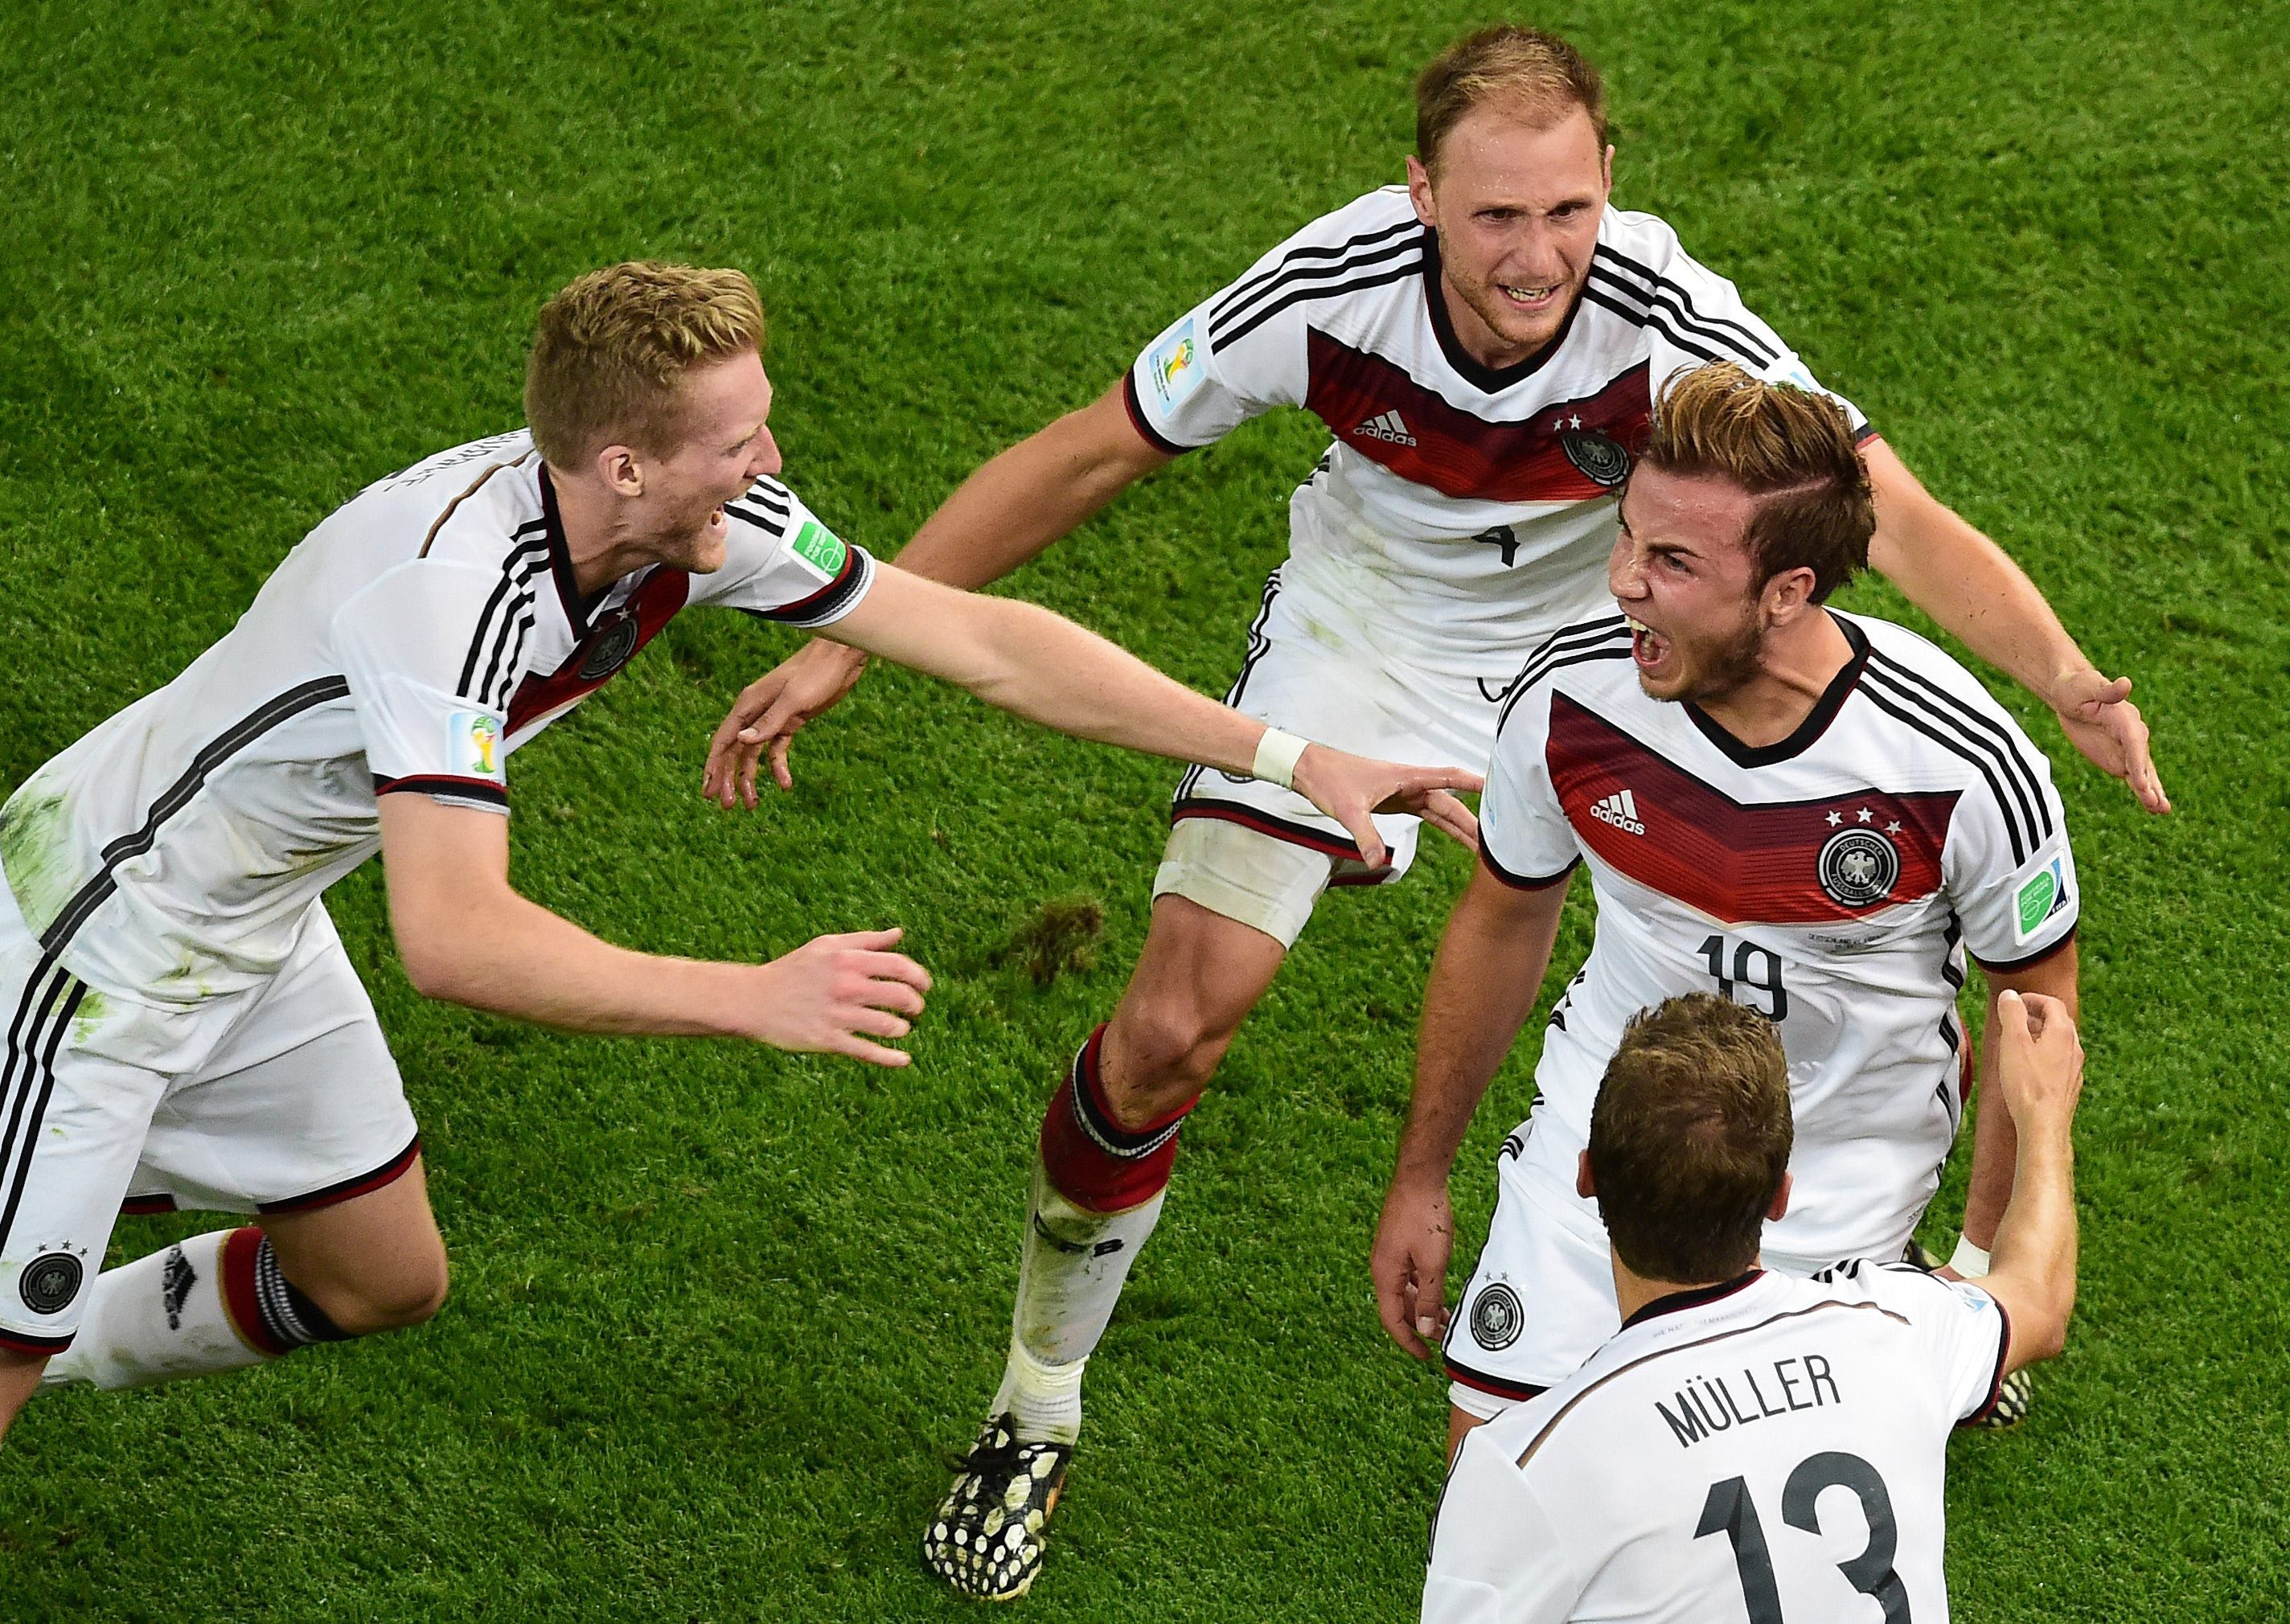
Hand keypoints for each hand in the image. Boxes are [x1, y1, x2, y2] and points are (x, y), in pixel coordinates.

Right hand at [702, 639, 871, 807]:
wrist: (841, 657)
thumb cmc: (816, 672)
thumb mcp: (794, 699)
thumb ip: (769, 722)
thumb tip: (741, 742)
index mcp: (749, 705)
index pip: (723, 740)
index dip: (713, 767)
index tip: (708, 791)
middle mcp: (756, 713)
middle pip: (735, 751)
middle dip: (729, 779)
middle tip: (727, 806)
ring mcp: (773, 718)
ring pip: (754, 754)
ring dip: (750, 778)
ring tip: (751, 805)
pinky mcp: (791, 721)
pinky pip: (778, 750)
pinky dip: (778, 767)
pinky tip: (785, 785)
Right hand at [738, 927, 931, 1065]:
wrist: (754, 999)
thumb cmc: (794, 970)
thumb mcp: (827, 947)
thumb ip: (865, 940)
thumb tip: (899, 933)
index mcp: (848, 959)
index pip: (898, 966)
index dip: (919, 977)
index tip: (925, 986)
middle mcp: (846, 985)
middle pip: (899, 996)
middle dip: (915, 1004)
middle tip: (916, 1009)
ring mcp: (837, 1014)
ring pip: (886, 1025)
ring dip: (901, 1028)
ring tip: (900, 1028)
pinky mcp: (827, 1040)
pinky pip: (866, 1051)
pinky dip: (890, 1058)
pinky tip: (903, 1060)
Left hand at [1289, 745, 1481, 868]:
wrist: (1310, 771)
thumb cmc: (1330, 780)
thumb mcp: (1348, 810)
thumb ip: (1366, 836)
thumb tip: (1378, 863)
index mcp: (1406, 777)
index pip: (1449, 777)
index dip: (1475, 783)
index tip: (1502, 786)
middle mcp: (1411, 784)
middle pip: (1450, 803)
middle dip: (1474, 820)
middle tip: (1497, 841)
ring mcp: (1406, 794)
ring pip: (1442, 811)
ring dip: (1462, 826)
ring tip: (1484, 846)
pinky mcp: (1398, 803)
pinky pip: (1428, 815)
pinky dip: (1444, 825)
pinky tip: (1459, 837)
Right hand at [1372, 1174, 1455, 1358]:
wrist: (1419, 1178)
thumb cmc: (1424, 1216)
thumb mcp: (1433, 1262)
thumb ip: (1428, 1297)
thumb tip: (1422, 1329)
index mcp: (1385, 1274)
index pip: (1391, 1320)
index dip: (1408, 1342)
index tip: (1425, 1357)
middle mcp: (1382, 1267)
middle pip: (1397, 1308)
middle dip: (1418, 1327)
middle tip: (1442, 1340)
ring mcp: (1390, 1255)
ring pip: (1404, 1292)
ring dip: (1422, 1308)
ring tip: (1445, 1319)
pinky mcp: (1399, 1245)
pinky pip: (1408, 1277)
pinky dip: (1422, 1290)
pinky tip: (1438, 1292)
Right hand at [1991, 989, 2082, 1130]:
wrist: (2044, 1125)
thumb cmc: (2027, 1085)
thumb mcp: (2013, 1042)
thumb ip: (2012, 1014)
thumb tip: (2010, 995)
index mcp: (2062, 1033)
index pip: (2052, 1003)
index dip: (2032, 998)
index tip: (2015, 1001)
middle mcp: (2074, 1049)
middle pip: (2059, 1022)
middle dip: (2037, 1015)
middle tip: (2016, 1018)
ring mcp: (2074, 1069)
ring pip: (2061, 1043)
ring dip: (2042, 1035)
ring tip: (2020, 1041)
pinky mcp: (2070, 1086)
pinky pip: (2060, 1062)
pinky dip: (2045, 1055)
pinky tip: (2031, 1068)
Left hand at [2051, 668, 2167, 814]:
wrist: (2071, 694)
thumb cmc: (2077, 687)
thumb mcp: (2087, 686)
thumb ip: (2107, 689)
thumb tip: (2125, 683)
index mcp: (2125, 718)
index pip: (2135, 743)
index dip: (2137, 762)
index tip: (2140, 783)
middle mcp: (2132, 735)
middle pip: (2142, 761)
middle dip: (2148, 782)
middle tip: (2155, 802)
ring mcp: (2128, 750)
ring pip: (2143, 773)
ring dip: (2152, 791)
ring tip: (2162, 810)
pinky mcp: (2120, 759)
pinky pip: (2134, 777)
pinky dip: (2144, 791)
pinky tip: (2154, 807)